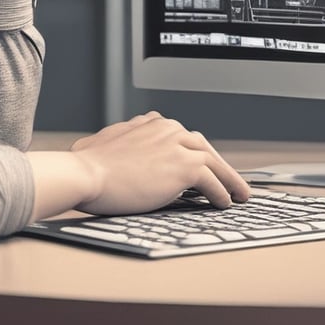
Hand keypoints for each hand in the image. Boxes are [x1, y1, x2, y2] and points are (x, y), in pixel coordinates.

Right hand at [71, 112, 250, 214]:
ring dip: (229, 179)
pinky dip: (221, 192)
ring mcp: (177, 145)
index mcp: (149, 122)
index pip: (182, 135)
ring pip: (213, 162)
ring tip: (238, 194)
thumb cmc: (87, 164)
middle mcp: (166, 128)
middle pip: (202, 146)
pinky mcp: (184, 166)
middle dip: (218, 164)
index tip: (204, 163)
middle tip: (230, 180)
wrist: (86, 173)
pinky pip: (212, 181)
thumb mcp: (104, 142)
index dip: (195, 152)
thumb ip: (121, 140)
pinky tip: (224, 203)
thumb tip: (117, 148)